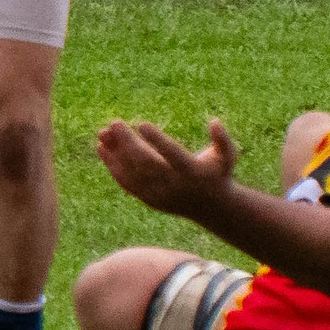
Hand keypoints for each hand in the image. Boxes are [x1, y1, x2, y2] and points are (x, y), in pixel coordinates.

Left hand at [96, 117, 239, 221]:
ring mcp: (159, 194)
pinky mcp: (148, 199)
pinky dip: (112, 166)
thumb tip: (214, 120)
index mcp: (193, 172)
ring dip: (115, 153)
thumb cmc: (218, 174)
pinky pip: (126, 183)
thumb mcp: (227, 157)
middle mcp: (174, 185)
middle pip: (146, 163)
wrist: (211, 208)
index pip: (172, 154)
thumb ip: (223, 139)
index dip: (157, 140)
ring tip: (102, 132)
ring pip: (132, 173)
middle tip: (114, 122)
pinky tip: (101, 148)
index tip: (141, 123)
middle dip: (128, 143)